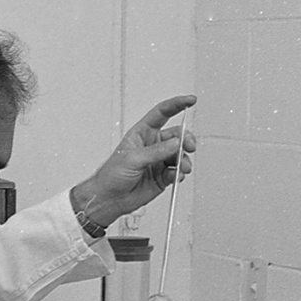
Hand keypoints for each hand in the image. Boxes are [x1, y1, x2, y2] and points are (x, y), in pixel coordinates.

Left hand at [71, 95, 195, 229]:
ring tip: (182, 167)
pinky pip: (177, 171)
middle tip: (189, 146)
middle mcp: (152, 145)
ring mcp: (159, 161)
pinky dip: (179, 174)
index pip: (162, 113)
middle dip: (185, 139)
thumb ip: (156, 151)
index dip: (176, 105)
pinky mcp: (163, 176)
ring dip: (184, 160)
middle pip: (177, 135)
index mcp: (142, 133)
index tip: (190, 101)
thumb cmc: (111, 175)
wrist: (110, 199)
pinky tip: (175, 177)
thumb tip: (175, 143)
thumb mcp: (132, 159)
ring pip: (180, 154)